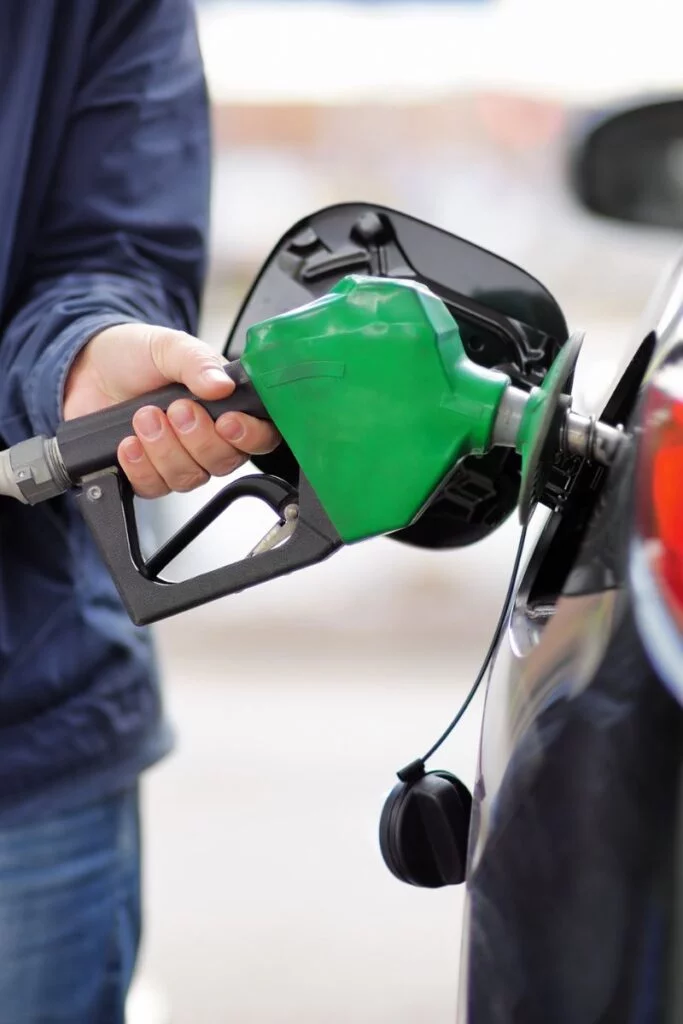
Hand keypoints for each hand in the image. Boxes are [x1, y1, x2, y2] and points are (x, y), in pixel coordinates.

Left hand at [63, 323, 278, 496]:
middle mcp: (208, 438)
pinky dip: (140, 466)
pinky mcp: (148, 474)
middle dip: (198, 438)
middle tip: (176, 409)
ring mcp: (179, 459)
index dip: (249, 436)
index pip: (260, 436)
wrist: (87, 369)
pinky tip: (128, 444)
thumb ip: (197, 362)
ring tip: (144, 417)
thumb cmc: (134, 356)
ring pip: (190, 477)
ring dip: (165, 449)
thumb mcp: (168, 346)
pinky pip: (155, 487)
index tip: (227, 421)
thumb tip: (221, 385)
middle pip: (224, 462)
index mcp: (227, 406)